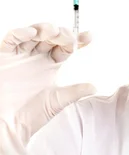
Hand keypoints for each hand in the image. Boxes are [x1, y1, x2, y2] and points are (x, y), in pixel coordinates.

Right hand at [0, 23, 95, 154]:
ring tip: (53, 33)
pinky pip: (12, 38)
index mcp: (51, 65)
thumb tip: (95, 87)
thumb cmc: (31, 115)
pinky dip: (21, 32)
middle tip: (69, 39)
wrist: (9, 125)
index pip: (67, 47)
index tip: (89, 36)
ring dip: (45, 29)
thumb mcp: (58, 101)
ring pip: (34, 33)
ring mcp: (21, 55)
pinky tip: (32, 33)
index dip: (78, 39)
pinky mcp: (5, 56)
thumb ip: (75, 92)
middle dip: (62, 34)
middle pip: (52, 37)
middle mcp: (37, 57)